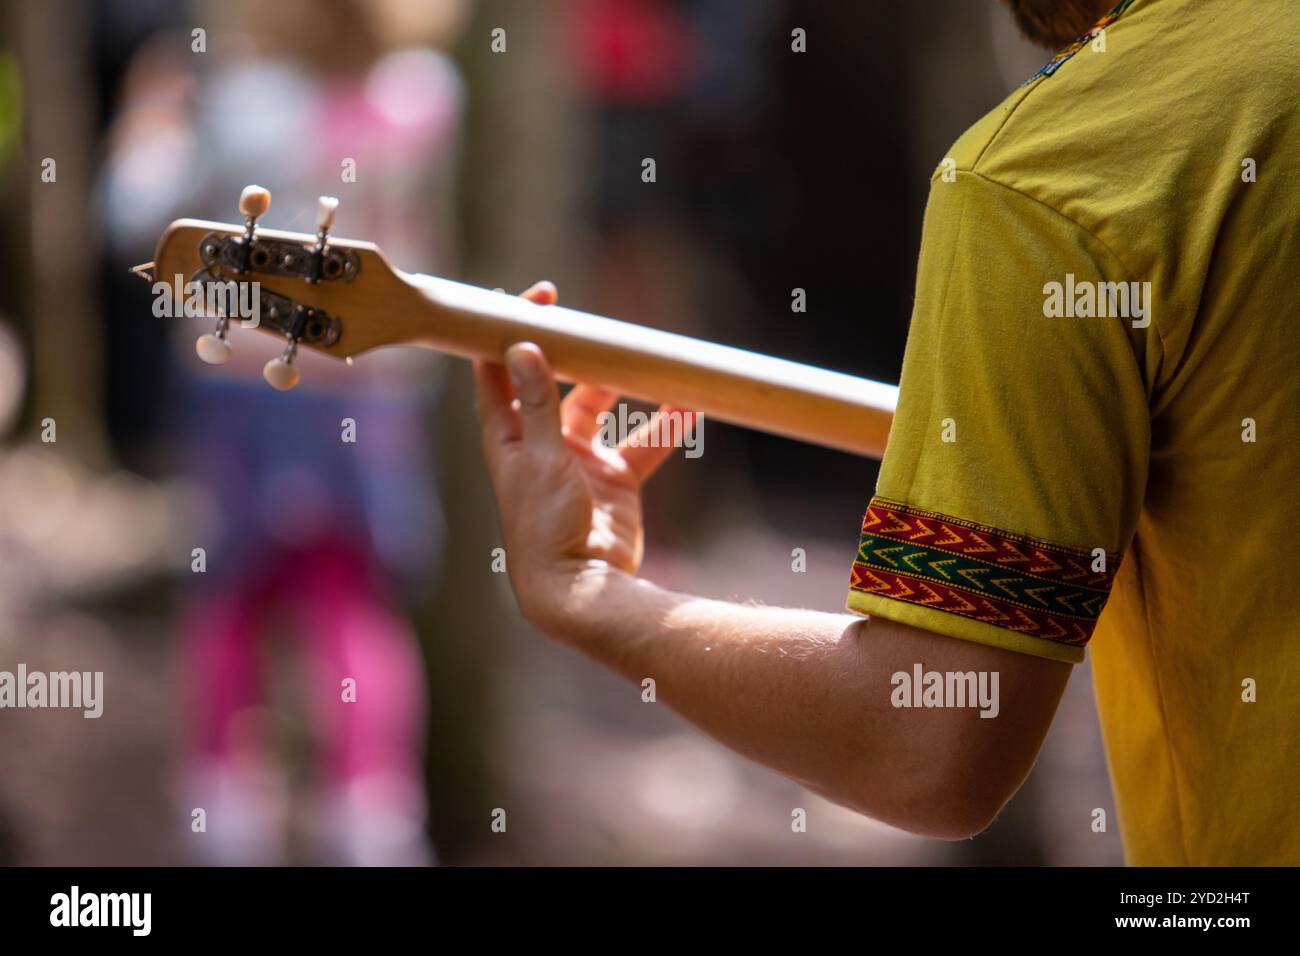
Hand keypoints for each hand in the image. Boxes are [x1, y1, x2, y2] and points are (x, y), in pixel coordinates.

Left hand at [473, 282, 692, 635]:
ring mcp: (579, 464)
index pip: (499, 372)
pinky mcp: (615, 482)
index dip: (509, 332)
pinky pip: (643, 445)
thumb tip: (520, 346)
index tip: (534, 299)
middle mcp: (540, 446)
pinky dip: (665, 427)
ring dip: (623, 385)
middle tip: (597, 323)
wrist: (582, 590)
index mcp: (508, 438)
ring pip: (602, 409)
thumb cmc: (545, 528)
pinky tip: (689, 405)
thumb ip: (536, 402)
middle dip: (576, 353)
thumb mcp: (540, 457)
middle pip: (554, 383)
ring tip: (646, 359)